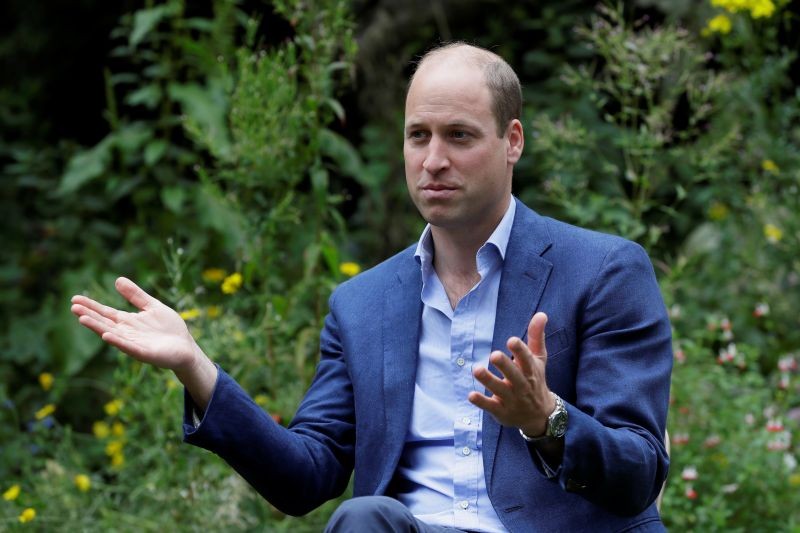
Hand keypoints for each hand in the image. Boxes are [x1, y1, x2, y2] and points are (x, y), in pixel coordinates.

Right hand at [71, 277, 216, 407]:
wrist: (186, 348)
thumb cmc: (169, 328)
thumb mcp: (152, 306)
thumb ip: (136, 295)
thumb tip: (117, 279)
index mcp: (128, 321)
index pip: (106, 312)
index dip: (91, 306)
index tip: (74, 299)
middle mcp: (127, 333)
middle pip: (104, 323)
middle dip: (89, 315)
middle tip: (73, 307)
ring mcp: (134, 343)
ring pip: (112, 335)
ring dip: (97, 327)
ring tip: (82, 319)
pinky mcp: (145, 353)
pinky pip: (129, 347)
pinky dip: (118, 341)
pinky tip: (106, 335)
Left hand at [468, 312, 553, 436]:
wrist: (539, 415)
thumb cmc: (535, 380)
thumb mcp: (538, 359)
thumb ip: (536, 336)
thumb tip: (541, 313)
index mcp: (531, 371)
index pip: (527, 360)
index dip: (520, 350)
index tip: (512, 340)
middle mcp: (522, 385)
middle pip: (514, 375)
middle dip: (505, 365)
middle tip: (494, 354)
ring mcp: (511, 399)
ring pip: (499, 390)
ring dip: (488, 380)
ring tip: (477, 370)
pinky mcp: (501, 411)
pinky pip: (490, 406)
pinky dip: (481, 402)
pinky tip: (471, 395)